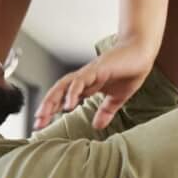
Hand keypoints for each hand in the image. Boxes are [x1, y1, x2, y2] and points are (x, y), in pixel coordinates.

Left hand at [36, 38, 156, 130]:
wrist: (141, 52)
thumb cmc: (130, 71)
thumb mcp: (117, 98)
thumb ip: (106, 111)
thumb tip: (97, 125)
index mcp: (87, 85)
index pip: (63, 98)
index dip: (51, 110)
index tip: (41, 124)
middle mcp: (83, 78)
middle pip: (58, 92)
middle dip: (46, 107)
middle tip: (37, 123)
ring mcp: (89, 73)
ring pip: (64, 85)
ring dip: (53, 100)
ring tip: (44, 115)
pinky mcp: (97, 69)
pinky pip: (81, 81)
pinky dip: (72, 92)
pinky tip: (68, 105)